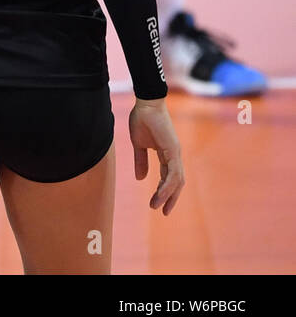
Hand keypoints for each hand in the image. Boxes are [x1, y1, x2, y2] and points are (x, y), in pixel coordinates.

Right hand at [129, 99, 184, 215]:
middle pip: (177, 182)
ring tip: (158, 206)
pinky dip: (167, 185)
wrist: (145, 104)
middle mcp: (174, 156)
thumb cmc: (142, 120)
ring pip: (176, 180)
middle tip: (164, 212)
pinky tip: (160, 194)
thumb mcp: (138, 144)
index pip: (169, 177)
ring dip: (167, 195)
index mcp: (167, 154)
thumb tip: (141, 179)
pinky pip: (172, 172)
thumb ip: (141, 161)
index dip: (165, 191)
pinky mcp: (173, 150)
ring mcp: (175, 153)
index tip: (158, 204)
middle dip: (171, 198)